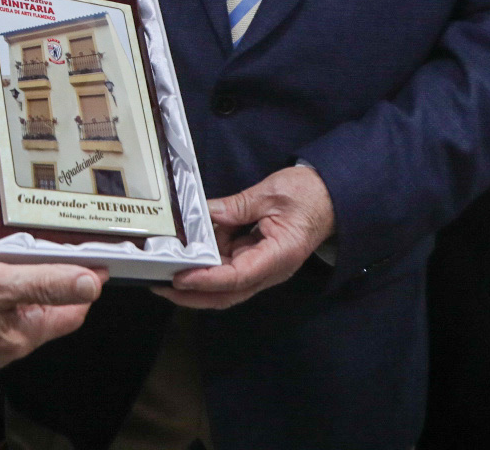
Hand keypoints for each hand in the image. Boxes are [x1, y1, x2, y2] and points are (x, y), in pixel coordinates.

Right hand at [0, 261, 104, 368]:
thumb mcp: (2, 282)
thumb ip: (48, 282)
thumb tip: (89, 285)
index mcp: (24, 336)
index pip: (73, 312)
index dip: (84, 285)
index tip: (94, 263)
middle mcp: (10, 343)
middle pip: (49, 308)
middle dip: (54, 280)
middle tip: (55, 251)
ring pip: (24, 306)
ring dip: (27, 281)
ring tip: (22, 256)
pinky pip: (1, 306)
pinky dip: (4, 287)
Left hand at [158, 164, 333, 309]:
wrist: (330, 197)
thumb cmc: (307, 195)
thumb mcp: (269, 194)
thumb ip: (234, 207)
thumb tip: (202, 214)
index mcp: (278, 256)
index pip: (237, 277)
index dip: (206, 280)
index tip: (180, 278)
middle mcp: (269, 270)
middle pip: (226, 293)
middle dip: (191, 294)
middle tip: (159, 285)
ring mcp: (261, 267)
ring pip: (223, 285)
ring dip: (195, 280)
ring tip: (164, 269)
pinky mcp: (254, 258)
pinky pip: (226, 267)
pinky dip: (205, 262)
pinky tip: (186, 254)